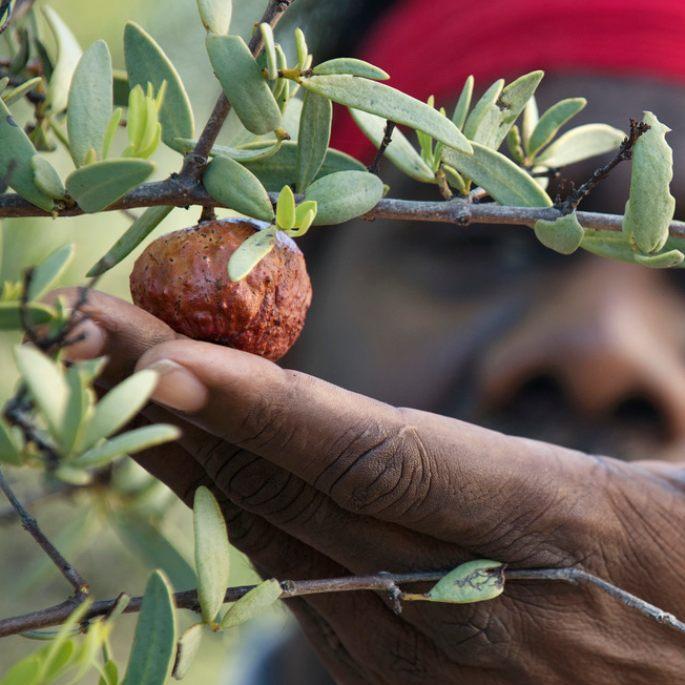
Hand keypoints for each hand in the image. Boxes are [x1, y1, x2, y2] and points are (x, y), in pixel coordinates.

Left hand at [57, 289, 684, 684]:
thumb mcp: (635, 487)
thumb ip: (494, 463)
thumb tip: (366, 438)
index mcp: (544, 525)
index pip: (364, 457)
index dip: (256, 407)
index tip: (157, 354)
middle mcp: (467, 603)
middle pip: (291, 494)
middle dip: (179, 409)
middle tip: (90, 333)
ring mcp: (426, 661)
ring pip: (275, 543)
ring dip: (192, 461)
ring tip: (121, 382)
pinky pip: (301, 585)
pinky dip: (243, 517)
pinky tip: (204, 463)